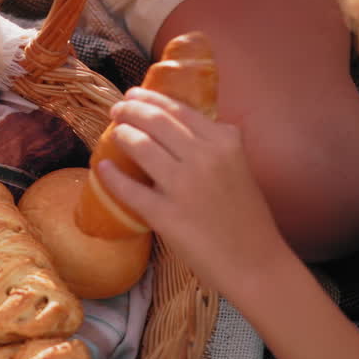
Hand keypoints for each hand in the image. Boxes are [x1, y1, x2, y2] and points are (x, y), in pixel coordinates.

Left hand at [96, 88, 290, 295]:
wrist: (255, 263)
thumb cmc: (247, 217)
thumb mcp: (239, 166)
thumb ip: (216, 143)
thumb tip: (182, 125)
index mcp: (224, 142)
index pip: (178, 110)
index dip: (150, 98)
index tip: (134, 96)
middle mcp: (204, 157)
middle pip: (155, 121)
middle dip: (129, 110)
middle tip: (116, 109)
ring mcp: (184, 186)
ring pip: (140, 146)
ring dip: (121, 134)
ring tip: (113, 133)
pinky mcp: (166, 215)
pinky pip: (130, 189)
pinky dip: (111, 176)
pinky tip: (102, 167)